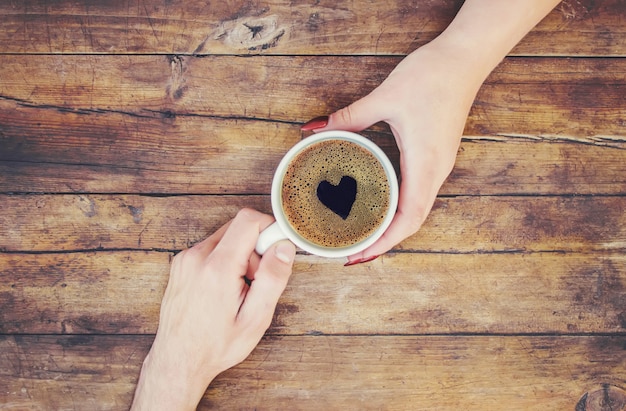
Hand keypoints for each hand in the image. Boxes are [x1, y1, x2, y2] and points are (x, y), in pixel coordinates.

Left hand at [131, 208, 295, 410]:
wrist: (178, 360)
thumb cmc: (217, 345)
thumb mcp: (255, 318)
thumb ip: (272, 278)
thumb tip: (284, 247)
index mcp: (217, 268)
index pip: (248, 220)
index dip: (269, 230)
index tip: (275, 253)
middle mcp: (197, 257)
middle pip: (238, 227)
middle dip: (255, 248)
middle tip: (255, 281)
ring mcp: (185, 259)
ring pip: (225, 237)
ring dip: (240, 255)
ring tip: (238, 289)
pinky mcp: (181, 263)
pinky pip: (211, 247)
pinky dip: (224, 260)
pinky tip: (223, 289)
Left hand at [303, 0, 560, 263]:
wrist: (465, 58)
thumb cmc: (431, 77)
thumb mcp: (386, 98)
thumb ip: (350, 117)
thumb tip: (314, 129)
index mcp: (426, 164)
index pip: (407, 218)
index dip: (384, 241)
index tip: (359, 255)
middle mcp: (435, 171)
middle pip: (412, 221)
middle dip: (384, 241)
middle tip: (352, 252)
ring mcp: (438, 165)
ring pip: (416, 210)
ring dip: (392, 228)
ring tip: (363, 236)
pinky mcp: (436, 156)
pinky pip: (418, 193)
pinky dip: (398, 209)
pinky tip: (379, 207)